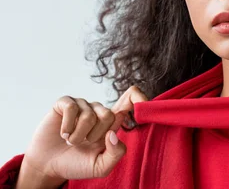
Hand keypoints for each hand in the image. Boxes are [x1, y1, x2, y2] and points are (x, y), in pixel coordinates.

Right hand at [21, 86, 147, 181]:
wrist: (49, 166)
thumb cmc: (76, 164)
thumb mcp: (100, 166)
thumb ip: (115, 153)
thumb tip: (114, 134)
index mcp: (112, 123)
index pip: (130, 102)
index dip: (139, 97)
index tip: (144, 103)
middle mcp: (99, 111)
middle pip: (108, 115)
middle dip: (94, 135)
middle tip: (84, 143)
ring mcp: (83, 105)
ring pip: (88, 115)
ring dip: (77, 135)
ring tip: (71, 140)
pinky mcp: (65, 103)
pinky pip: (72, 108)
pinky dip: (67, 126)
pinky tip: (63, 132)